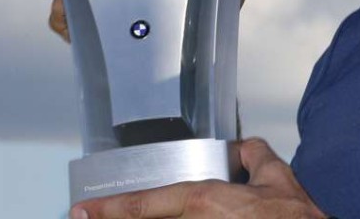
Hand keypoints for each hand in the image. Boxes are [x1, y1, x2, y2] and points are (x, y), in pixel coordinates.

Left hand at [69, 138, 326, 218]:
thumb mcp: (278, 177)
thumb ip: (255, 156)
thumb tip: (242, 149)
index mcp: (206, 203)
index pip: (147, 204)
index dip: (110, 209)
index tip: (81, 211)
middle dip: (119, 218)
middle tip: (89, 216)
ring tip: (109, 216)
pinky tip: (167, 218)